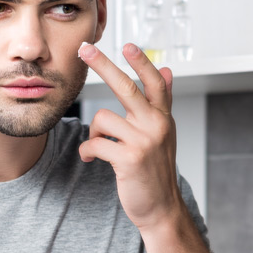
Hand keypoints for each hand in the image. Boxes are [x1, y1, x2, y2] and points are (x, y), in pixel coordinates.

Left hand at [78, 42, 183, 230]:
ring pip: (102, 119)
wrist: (161, 208)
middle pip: (126, 87)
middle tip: (84, 48)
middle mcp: (157, 125)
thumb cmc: (156, 170)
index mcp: (163, 118)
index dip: (141, 62)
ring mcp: (144, 142)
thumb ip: (162, 103)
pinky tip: (92, 159)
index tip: (127, 45)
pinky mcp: (130, 159)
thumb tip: (168, 70)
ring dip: (93, 134)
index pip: (154, 83)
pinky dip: (88, 152)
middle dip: (103, 64)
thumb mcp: (164, 133)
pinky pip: (96, 144)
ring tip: (97, 146)